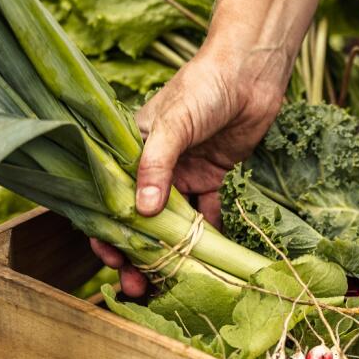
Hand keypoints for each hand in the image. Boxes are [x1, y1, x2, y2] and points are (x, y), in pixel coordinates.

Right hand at [89, 41, 292, 295]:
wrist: (251, 71)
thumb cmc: (204, 86)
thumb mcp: (174, 122)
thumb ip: (157, 164)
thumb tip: (141, 212)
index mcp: (129, 149)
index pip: (110, 198)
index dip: (107, 232)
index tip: (112, 261)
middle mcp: (153, 166)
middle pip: (139, 219)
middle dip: (138, 254)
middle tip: (139, 287)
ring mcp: (183, 174)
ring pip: (172, 223)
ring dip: (171, 253)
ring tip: (169, 285)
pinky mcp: (213, 178)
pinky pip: (207, 214)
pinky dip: (208, 236)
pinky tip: (210, 262)